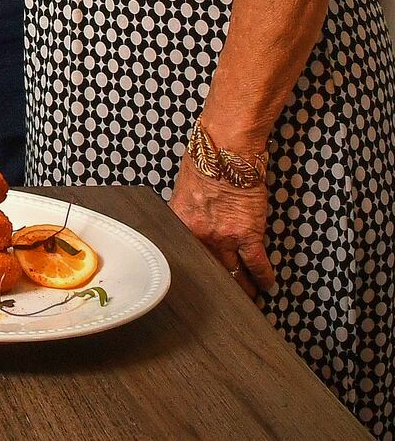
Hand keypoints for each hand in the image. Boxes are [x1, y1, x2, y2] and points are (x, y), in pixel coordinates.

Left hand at [169, 152, 275, 300]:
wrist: (226, 150)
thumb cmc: (205, 161)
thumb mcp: (183, 189)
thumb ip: (187, 212)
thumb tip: (191, 223)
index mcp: (180, 221)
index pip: (185, 255)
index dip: (194, 271)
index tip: (198, 281)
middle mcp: (199, 233)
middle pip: (209, 268)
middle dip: (218, 285)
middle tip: (224, 296)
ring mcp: (223, 237)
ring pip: (233, 272)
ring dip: (242, 286)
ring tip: (248, 295)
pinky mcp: (247, 234)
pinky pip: (257, 264)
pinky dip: (263, 277)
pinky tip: (266, 284)